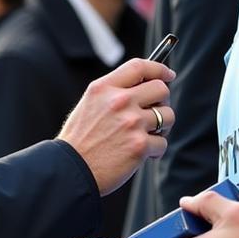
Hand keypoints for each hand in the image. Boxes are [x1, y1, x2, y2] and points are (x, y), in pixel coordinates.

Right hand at [58, 59, 174, 195]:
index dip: (159, 69)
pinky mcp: (139, 146)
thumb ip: (113, 93)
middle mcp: (119, 102)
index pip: (139, 67)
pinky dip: (155, 150)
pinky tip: (140, 154)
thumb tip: (143, 87)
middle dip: (163, 101)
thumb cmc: (79, 141)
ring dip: (163, 127)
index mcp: (104, 88)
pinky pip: (162, 143)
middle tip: (156, 113)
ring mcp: (131, 123)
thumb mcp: (89, 105)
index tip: (167, 75)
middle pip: (160, 89)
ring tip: (147, 136)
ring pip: (168, 116)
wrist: (70, 170)